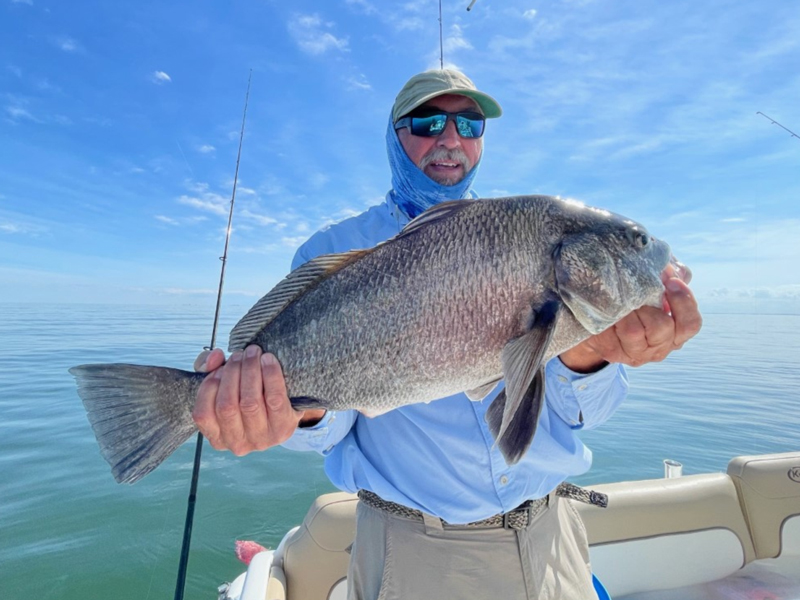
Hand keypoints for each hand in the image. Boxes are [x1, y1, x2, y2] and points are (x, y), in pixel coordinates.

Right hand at [192, 345, 324, 455]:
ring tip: (252, 353)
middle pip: (227, 406)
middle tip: (239, 354)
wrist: (286, 409)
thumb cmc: (247, 396)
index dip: (209, 386)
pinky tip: (268, 360)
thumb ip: (210, 369)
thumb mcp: (225, 386)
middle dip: (231, 373)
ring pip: (249, 403)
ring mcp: (261, 439)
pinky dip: (270, 375)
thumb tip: (214, 357)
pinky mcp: (283, 428)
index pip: (203, 414)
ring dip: (250, 371)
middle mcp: (237, 444)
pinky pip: (274, 399)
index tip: (219, 367)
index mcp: (217, 438)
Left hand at [559, 277, 701, 371]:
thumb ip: (668, 277)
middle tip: (638, 291)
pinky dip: (608, 316)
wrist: (601, 317)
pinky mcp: (612, 352)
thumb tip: (671, 270)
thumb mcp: (655, 286)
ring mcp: (635, 353)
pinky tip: (606, 307)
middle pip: (662, 327)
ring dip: (626, 309)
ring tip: (621, 299)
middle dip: (648, 303)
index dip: (683, 302)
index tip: (671, 282)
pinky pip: (609, 333)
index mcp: (676, 333)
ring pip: (634, 331)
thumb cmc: (635, 298)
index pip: (690, 324)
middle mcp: (659, 348)